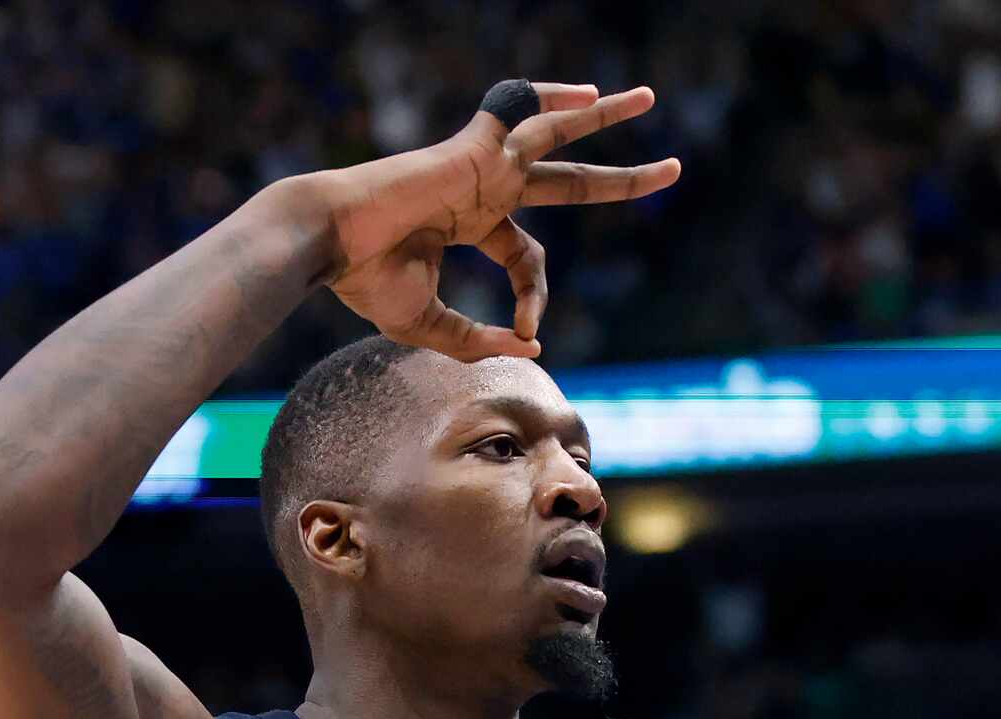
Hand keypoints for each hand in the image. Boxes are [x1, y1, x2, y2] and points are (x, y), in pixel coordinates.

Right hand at [316, 82, 679, 361]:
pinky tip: (588, 94)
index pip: (528, 259)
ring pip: (557, 135)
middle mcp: (483, 187)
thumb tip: (534, 343)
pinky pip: (518, 111)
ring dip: (604, 116)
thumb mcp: (432, 326)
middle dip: (621, 180)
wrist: (327, 244)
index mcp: (471, 221)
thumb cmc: (366, 281)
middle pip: (569, 183)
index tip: (526, 326)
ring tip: (650, 100)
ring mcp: (481, 164)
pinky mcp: (472, 149)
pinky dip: (551, 99)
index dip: (534, 297)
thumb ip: (479, 340)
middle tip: (673, 171)